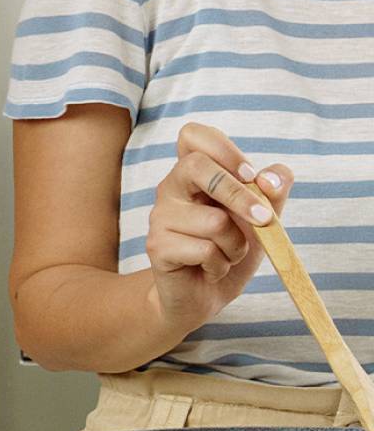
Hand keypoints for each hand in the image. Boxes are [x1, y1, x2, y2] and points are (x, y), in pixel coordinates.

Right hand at [144, 121, 293, 338]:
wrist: (206, 295)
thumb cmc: (230, 248)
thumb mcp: (262, 217)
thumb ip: (273, 192)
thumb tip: (271, 177)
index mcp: (193, 173)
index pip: (193, 135)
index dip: (224, 149)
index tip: (249, 175)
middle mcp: (170, 188)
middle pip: (197, 166)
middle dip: (240, 195)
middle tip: (264, 219)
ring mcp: (159, 217)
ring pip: (213, 220)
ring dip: (236, 245)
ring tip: (228, 255)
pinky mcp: (157, 247)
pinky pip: (204, 250)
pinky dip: (220, 264)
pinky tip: (211, 269)